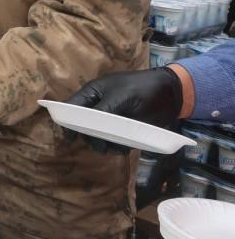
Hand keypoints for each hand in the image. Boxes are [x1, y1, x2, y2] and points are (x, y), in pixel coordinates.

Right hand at [64, 67, 185, 152]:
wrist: (172, 95)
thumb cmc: (143, 89)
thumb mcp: (121, 97)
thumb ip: (103, 111)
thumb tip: (88, 127)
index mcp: (93, 93)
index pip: (71, 108)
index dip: (67, 122)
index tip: (70, 138)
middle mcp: (99, 107)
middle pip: (83, 126)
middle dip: (90, 137)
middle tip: (101, 144)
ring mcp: (111, 119)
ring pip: (98, 137)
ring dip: (104, 146)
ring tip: (116, 148)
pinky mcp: (124, 130)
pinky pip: (113, 143)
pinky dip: (117, 148)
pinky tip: (125, 148)